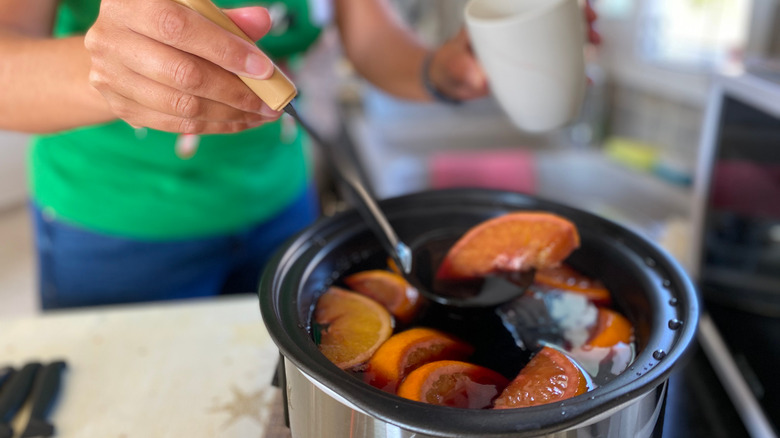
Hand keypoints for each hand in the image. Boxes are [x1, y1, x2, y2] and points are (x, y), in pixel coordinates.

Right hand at [84, 0, 280, 133]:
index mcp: (129, 3)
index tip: (263, 68)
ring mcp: (111, 76)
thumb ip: (224, 17)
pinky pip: (175, 124)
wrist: (118, 44)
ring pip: (181, 105)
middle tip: (271, 101)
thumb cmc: (164, 20)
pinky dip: (215, 125)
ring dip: (230, 114)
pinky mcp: (120, 106)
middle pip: (183, 74)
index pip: (179, 28)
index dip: (225, 50)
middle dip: (235, 91)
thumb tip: (262, 21)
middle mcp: (111, 39)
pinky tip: (240, 121)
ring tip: (261, 114)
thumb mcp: (190, 8)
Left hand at [427, 1, 600, 101]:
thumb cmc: (449, 65)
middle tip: (594, 24)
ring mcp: (526, 45)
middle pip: (555, 15)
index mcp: (501, 14)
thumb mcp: (452, 64)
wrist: (447, 81)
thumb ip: (461, 69)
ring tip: (595, 45)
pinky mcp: (530, 64)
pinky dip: (572, 67)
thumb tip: (479, 79)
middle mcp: (518, 26)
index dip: (561, 2)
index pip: (534, 0)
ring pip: (560, 37)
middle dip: (580, 15)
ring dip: (581, 37)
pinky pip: (555, 62)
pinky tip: (589, 77)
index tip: (580, 4)